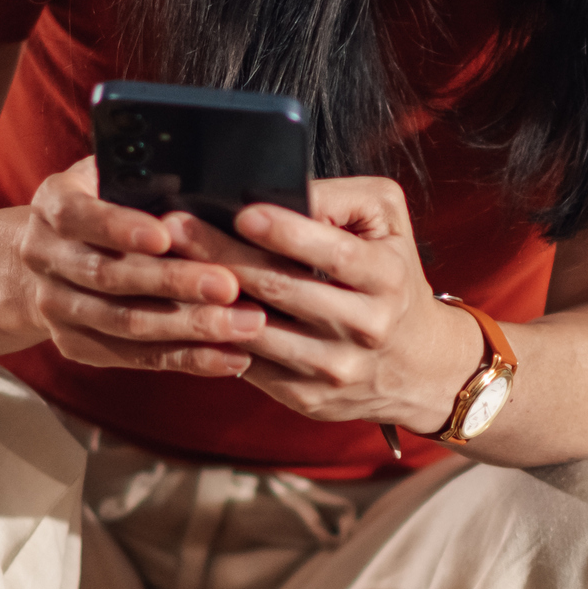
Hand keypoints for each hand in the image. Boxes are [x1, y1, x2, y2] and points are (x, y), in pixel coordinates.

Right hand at [14, 157, 267, 378]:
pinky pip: (137, 356)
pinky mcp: (76, 345)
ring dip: (190, 327)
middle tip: (230, 285)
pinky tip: (233, 356)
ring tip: (247, 324)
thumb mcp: (109, 179)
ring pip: (127, 323)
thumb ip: (142, 179)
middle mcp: (45, 257)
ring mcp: (56, 307)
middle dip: (174, 282)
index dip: (120, 227)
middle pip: (110, 276)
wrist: (46, 262)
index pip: (80, 217)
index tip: (165, 234)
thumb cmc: (101, 207)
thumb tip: (203, 180)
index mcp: (53, 206)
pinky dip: (188, 358)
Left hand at [174, 177, 481, 432]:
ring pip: (256, 332)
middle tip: (175, 227)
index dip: (286, 232)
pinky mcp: (307, 398)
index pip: (334, 252)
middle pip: (282, 289)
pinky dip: (213, 338)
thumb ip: (341, 200)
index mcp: (386, 277)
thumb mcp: (388, 225)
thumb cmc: (394, 278)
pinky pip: (249, 365)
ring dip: (205, 300)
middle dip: (222, 255)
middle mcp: (364, 327)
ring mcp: (334, 368)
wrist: (421, 367)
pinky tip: (183, 312)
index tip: (242, 212)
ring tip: (166, 266)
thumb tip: (282, 191)